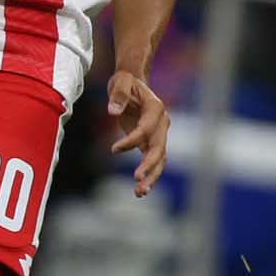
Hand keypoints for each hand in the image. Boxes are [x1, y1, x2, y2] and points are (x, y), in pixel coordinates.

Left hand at [107, 70, 168, 196]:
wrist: (134, 83)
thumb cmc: (126, 82)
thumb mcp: (121, 82)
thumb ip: (118, 95)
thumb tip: (112, 111)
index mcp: (156, 108)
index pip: (145, 129)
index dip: (131, 141)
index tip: (114, 149)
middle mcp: (162, 123)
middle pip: (159, 148)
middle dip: (149, 165)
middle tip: (137, 179)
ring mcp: (159, 134)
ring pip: (159, 160)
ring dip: (151, 176)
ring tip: (139, 193)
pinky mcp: (152, 143)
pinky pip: (153, 162)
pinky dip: (149, 176)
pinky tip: (139, 191)